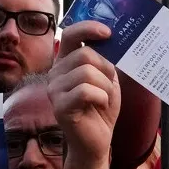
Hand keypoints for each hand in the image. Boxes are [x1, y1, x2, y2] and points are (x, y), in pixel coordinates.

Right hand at [47, 21, 119, 163]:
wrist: (97, 140)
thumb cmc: (101, 107)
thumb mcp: (107, 77)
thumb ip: (105, 58)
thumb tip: (114, 36)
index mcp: (65, 62)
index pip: (70, 34)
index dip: (88, 28)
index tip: (108, 32)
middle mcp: (55, 73)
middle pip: (85, 55)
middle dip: (106, 69)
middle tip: (108, 84)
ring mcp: (54, 90)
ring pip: (87, 73)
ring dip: (105, 86)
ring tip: (104, 98)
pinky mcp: (59, 107)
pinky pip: (86, 91)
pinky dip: (101, 97)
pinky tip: (100, 106)